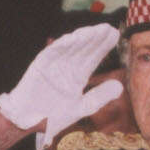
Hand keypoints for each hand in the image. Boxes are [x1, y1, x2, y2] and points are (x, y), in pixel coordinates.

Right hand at [0, 24, 123, 148]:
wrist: (28, 122)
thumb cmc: (52, 116)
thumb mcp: (81, 107)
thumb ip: (99, 97)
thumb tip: (120, 86)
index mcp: (77, 76)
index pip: (93, 58)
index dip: (103, 47)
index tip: (115, 36)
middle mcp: (67, 68)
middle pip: (83, 50)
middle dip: (95, 39)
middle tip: (108, 28)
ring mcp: (53, 65)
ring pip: (70, 48)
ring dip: (81, 39)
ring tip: (94, 30)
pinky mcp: (40, 65)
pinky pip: (51, 53)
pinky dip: (61, 45)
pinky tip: (73, 38)